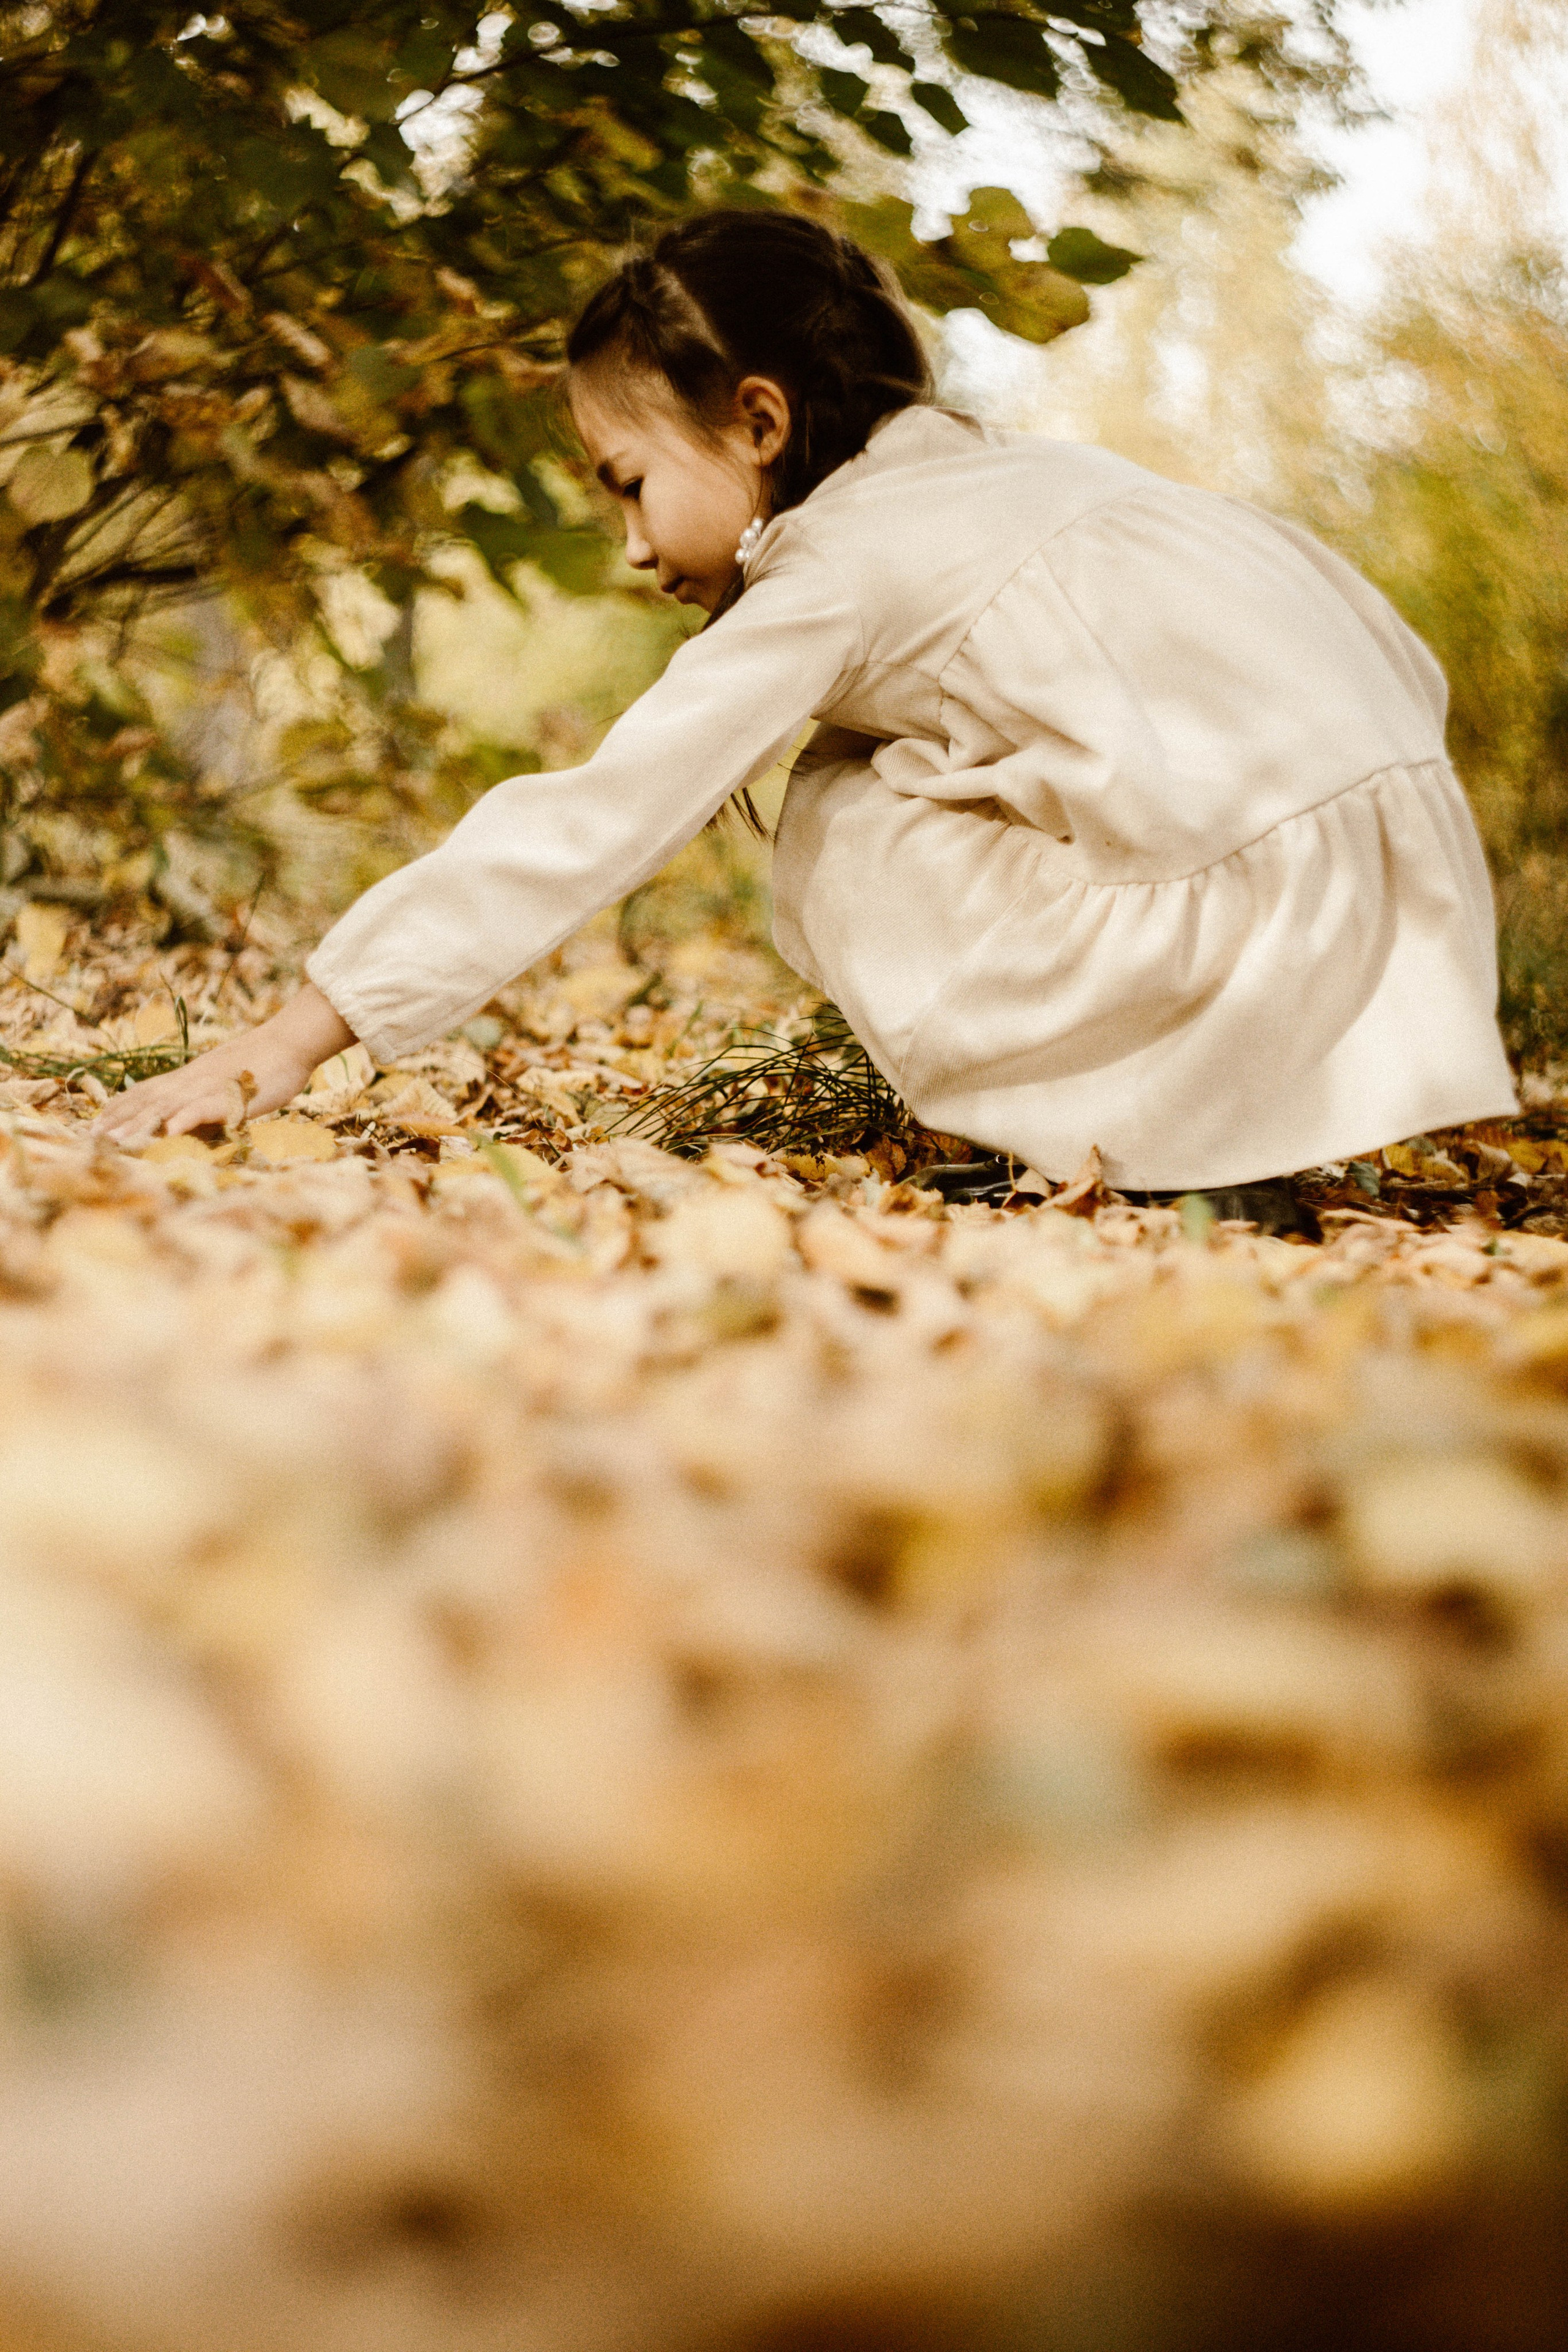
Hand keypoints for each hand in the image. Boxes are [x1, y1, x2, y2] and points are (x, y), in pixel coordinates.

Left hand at [94, 983, 357, 1151]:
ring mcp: (210, 1086)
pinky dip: (187, 1118)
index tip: (97, 1123)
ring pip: (169, 1106)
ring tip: (116, 1142)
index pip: (146, 1091)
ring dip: (140, 1124)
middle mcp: (192, 1080)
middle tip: (92, 1139)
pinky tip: (170, 1131)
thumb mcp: (225, 1082)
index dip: (121, 1107)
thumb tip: (183, 1120)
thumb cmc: (262, 1064)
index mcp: (190, 1078)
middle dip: (120, 1121)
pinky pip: (207, 1107)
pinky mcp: (233, 1094)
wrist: (289, 1041)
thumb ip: (203, 1100)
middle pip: (149, 1100)